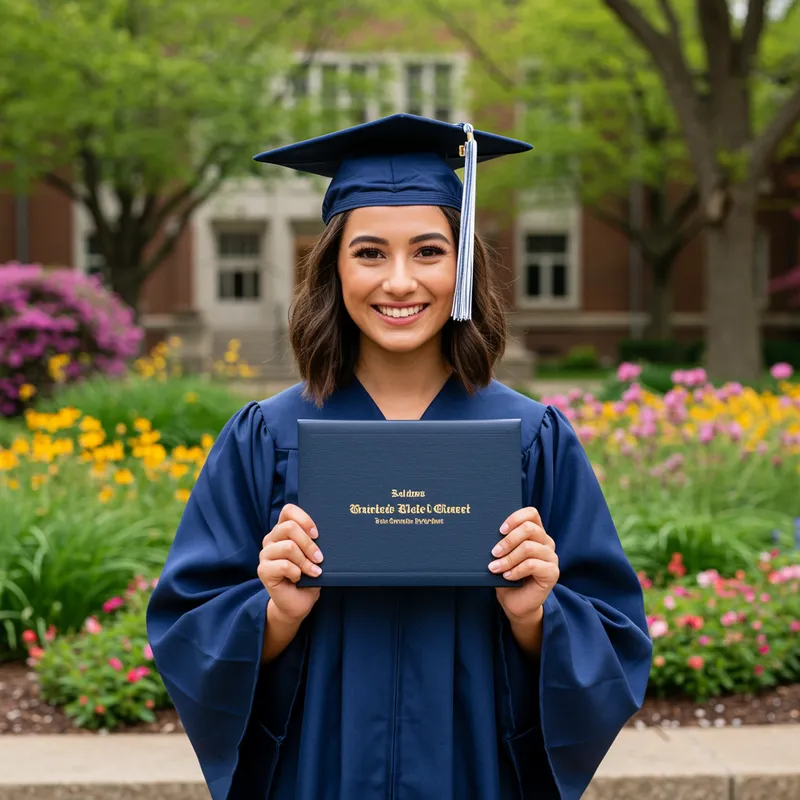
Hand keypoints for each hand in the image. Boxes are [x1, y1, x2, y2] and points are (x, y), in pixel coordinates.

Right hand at [258, 503, 323, 623]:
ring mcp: (265, 554)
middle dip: (309, 544)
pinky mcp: (263, 570)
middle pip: (290, 527)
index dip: (304, 519)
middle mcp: (271, 539)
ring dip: (305, 561)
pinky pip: (284, 565)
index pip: (288, 510)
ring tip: (313, 571)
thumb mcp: (314, 554)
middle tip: (319, 558)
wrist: (297, 602)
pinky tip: (298, 578)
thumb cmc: (308, 575)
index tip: (317, 534)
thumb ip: (314, 541)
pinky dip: (297, 572)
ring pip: (288, 546)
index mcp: (283, 530)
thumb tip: (330, 531)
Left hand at [490, 507, 558, 623]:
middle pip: (529, 528)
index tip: (500, 530)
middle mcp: (546, 542)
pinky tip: (506, 576)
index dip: (515, 518)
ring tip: (495, 568)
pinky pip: (532, 565)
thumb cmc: (507, 576)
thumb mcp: (503, 556)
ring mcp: (551, 557)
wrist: (516, 602)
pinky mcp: (552, 572)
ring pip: (528, 548)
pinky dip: (515, 570)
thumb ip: (501, 542)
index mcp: (536, 533)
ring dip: (508, 558)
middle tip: (494, 552)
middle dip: (508, 540)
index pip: (531, 513)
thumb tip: (484, 530)